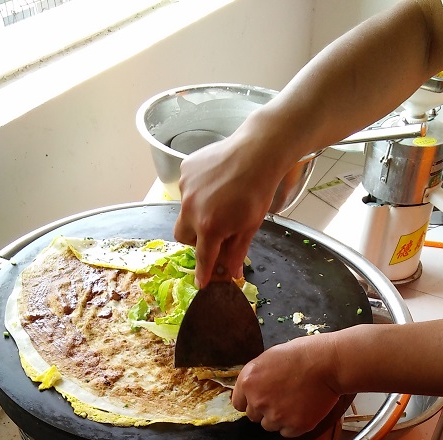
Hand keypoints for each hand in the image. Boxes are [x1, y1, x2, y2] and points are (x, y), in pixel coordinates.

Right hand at [174, 129, 282, 287]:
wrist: (257, 152)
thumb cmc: (258, 192)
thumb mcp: (249, 226)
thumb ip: (236, 252)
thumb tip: (232, 274)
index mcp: (209, 227)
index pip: (202, 257)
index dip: (203, 272)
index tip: (201, 283)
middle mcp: (191, 209)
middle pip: (184, 236)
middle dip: (196, 239)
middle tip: (214, 232)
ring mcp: (186, 188)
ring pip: (184, 211)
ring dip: (197, 214)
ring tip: (218, 201)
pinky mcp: (185, 171)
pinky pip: (187, 190)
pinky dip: (198, 192)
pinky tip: (216, 183)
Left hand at [232, 334, 340, 437]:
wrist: (328, 363)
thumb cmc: (301, 355)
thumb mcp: (268, 358)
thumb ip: (255, 378)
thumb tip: (250, 392)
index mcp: (248, 381)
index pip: (238, 403)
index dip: (250, 400)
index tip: (261, 397)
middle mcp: (258, 401)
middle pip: (254, 416)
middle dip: (265, 408)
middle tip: (282, 396)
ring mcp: (276, 416)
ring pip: (270, 426)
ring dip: (279, 417)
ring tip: (294, 401)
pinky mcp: (295, 426)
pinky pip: (287, 432)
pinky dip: (294, 424)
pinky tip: (302, 408)